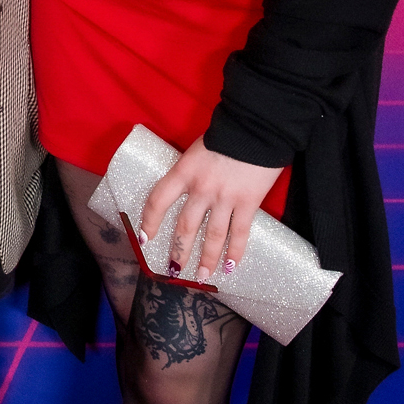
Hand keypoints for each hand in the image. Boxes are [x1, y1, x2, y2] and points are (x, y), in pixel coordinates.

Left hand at [140, 142, 283, 286]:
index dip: (149, 222)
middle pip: (185, 227)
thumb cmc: (227, 133)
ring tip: (203, 276)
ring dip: (206, 259)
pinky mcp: (249, 201)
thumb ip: (191, 171)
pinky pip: (240, 232)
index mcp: (184, 171)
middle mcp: (201, 188)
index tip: (145, 238)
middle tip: (174, 270)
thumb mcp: (198, 150)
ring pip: (212, 236)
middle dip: (179, 251)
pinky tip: (230, 266)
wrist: (258, 126)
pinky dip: (235, 251)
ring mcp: (225, 197)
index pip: (158, 201)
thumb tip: (190, 191)